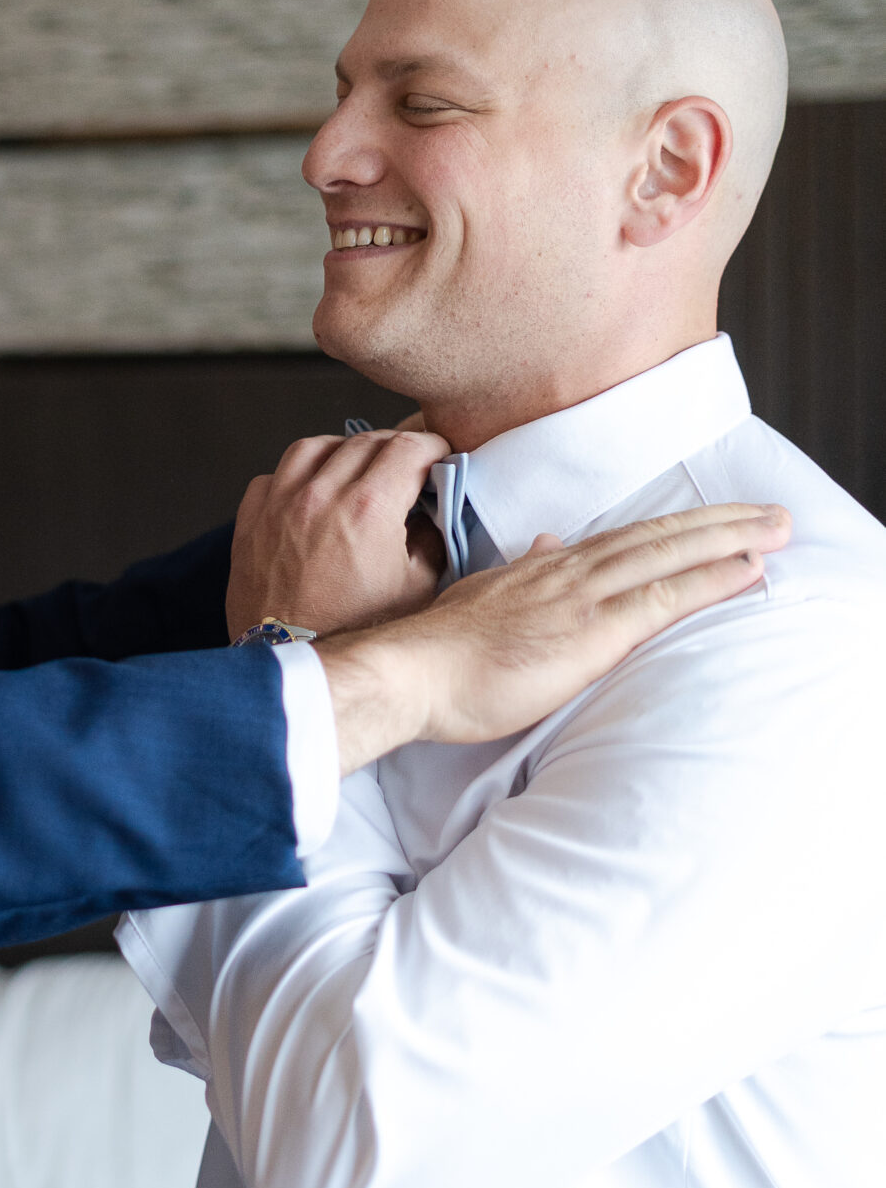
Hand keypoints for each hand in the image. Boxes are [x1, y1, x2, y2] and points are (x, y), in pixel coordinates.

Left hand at [226, 430, 452, 642]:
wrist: (292, 665)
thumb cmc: (355, 635)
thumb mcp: (416, 590)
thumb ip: (430, 540)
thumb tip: (430, 512)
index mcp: (367, 509)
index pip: (406, 447)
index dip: (430, 446)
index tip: (437, 456)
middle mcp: (319, 496)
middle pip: (363, 442)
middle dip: (391, 448)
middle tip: (404, 466)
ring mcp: (278, 506)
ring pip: (312, 447)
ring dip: (340, 451)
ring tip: (355, 470)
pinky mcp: (249, 523)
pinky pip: (271, 477)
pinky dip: (294, 477)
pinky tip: (308, 494)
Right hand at [320, 502, 792, 774]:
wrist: (410, 672)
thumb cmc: (436, 655)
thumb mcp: (481, 600)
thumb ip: (521, 573)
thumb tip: (546, 548)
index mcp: (543, 568)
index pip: (623, 539)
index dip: (673, 528)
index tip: (714, 521)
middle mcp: (568, 570)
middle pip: (658, 535)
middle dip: (720, 522)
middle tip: (772, 514)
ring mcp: (583, 597)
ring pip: (670, 554)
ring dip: (730, 539)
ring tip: (777, 530)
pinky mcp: (591, 632)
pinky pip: (665, 598)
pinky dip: (711, 579)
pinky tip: (747, 572)